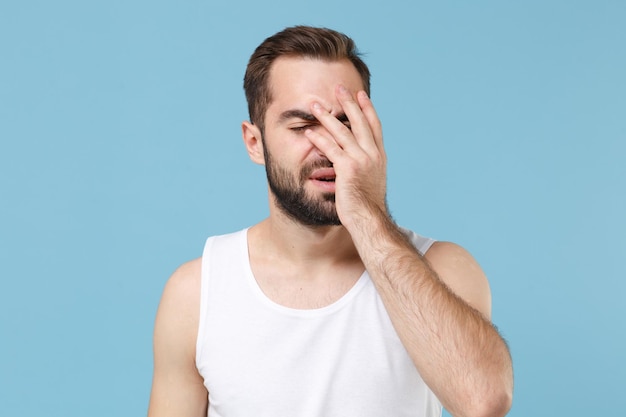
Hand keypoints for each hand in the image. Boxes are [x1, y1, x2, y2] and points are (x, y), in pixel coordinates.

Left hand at [305, 85, 387, 229]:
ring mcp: (361, 161)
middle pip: (360, 122)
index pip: (374, 127)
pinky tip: (309, 132)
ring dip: (328, 117)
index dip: (367, 109)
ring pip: (343, 132)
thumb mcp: (371, 184)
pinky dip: (319, 139)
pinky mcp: (348, 169)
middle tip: (339, 87)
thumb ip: (365, 169)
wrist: (370, 221)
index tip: (361, 95)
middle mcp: (373, 156)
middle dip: (348, 103)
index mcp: (380, 158)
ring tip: (315, 105)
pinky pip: (331, 149)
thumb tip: (357, 166)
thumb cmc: (367, 209)